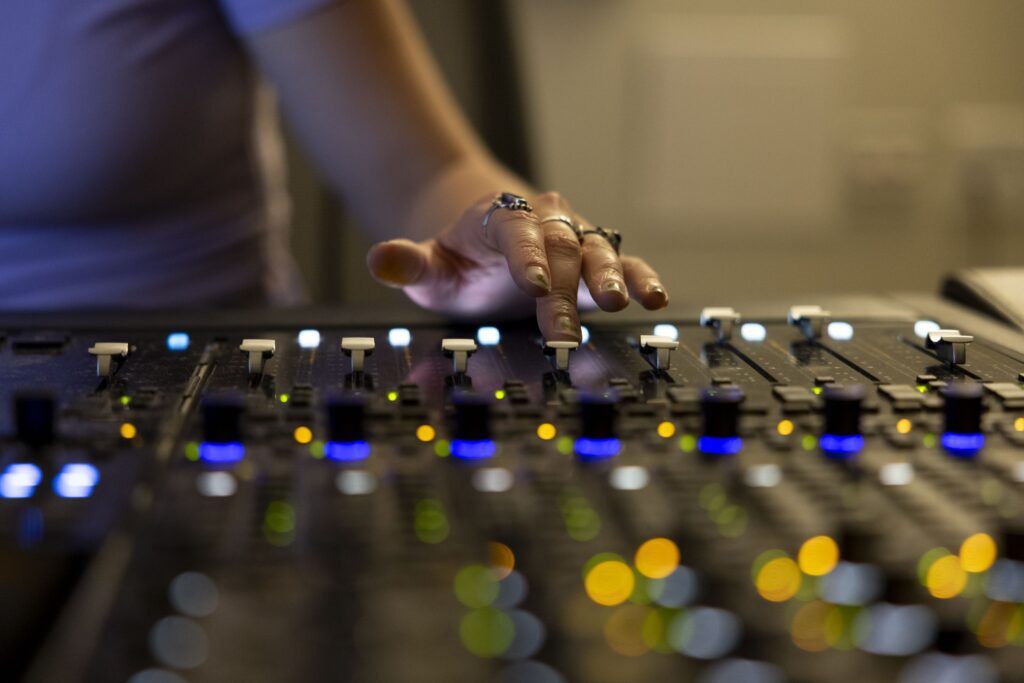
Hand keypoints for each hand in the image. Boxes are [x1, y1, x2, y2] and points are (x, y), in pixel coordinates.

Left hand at [366, 191, 667, 340]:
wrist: (488, 247)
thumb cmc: (459, 261)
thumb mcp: (429, 266)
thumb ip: (409, 263)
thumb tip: (380, 260)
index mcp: (500, 219)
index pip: (514, 231)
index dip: (525, 256)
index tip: (533, 285)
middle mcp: (544, 222)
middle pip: (558, 247)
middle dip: (562, 287)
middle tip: (561, 327)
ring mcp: (573, 241)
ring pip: (595, 250)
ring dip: (608, 276)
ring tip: (616, 301)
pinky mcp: (595, 263)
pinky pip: (623, 265)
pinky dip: (640, 278)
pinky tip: (654, 298)